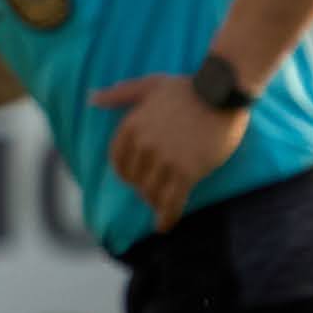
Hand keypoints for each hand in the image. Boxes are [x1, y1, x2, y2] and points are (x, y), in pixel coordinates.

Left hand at [89, 71, 251, 226]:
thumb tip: (91, 98)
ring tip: (160, 206)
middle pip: (135, 179)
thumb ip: (118, 95)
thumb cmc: (186, 88)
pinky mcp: (187, 172)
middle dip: (143, 187)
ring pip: (152, 192)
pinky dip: (167, 217)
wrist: (221, 92)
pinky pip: (172, 201)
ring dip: (155, 202)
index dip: (125, 173)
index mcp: (131, 126)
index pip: (118, 161)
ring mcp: (165, 160)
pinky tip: (163, 226)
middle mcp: (144, 145)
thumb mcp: (147, 86)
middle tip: (153, 192)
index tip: (133, 179)